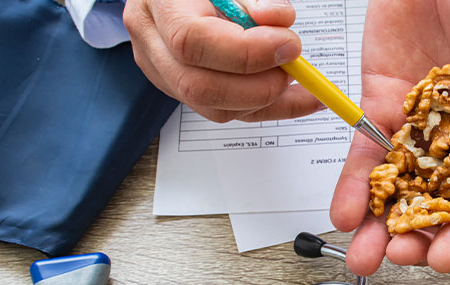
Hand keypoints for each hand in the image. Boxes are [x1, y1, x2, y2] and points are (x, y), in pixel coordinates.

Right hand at [123, 0, 322, 121]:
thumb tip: (280, 20)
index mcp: (158, 4)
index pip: (192, 40)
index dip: (246, 52)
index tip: (287, 46)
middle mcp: (153, 44)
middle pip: (199, 86)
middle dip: (258, 86)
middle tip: (292, 68)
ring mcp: (163, 73)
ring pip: (213, 108)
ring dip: (266, 101)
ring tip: (297, 80)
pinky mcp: (182, 90)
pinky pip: (225, 110)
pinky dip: (266, 107)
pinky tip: (296, 98)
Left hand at [330, 0, 449, 274]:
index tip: (446, 260)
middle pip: (434, 198)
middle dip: (415, 234)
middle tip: (396, 258)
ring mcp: (415, 119)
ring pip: (394, 183)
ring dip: (377, 223)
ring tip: (361, 254)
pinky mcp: (380, 99)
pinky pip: (364, 149)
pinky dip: (353, 183)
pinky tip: (344, 210)